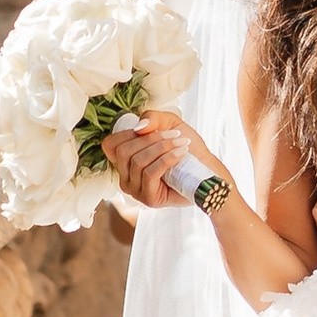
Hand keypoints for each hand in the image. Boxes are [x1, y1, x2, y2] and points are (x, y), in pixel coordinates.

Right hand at [103, 110, 217, 207]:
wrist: (206, 170)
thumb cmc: (187, 148)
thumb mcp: (169, 124)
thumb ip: (152, 118)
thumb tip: (139, 127)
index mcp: (125, 160)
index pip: (110, 145)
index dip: (128, 133)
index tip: (154, 128)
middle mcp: (126, 176)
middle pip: (124, 152)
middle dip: (151, 139)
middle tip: (175, 135)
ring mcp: (135, 190)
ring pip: (137, 162)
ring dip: (162, 148)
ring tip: (182, 144)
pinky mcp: (149, 198)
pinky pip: (149, 174)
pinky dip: (166, 160)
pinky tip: (180, 154)